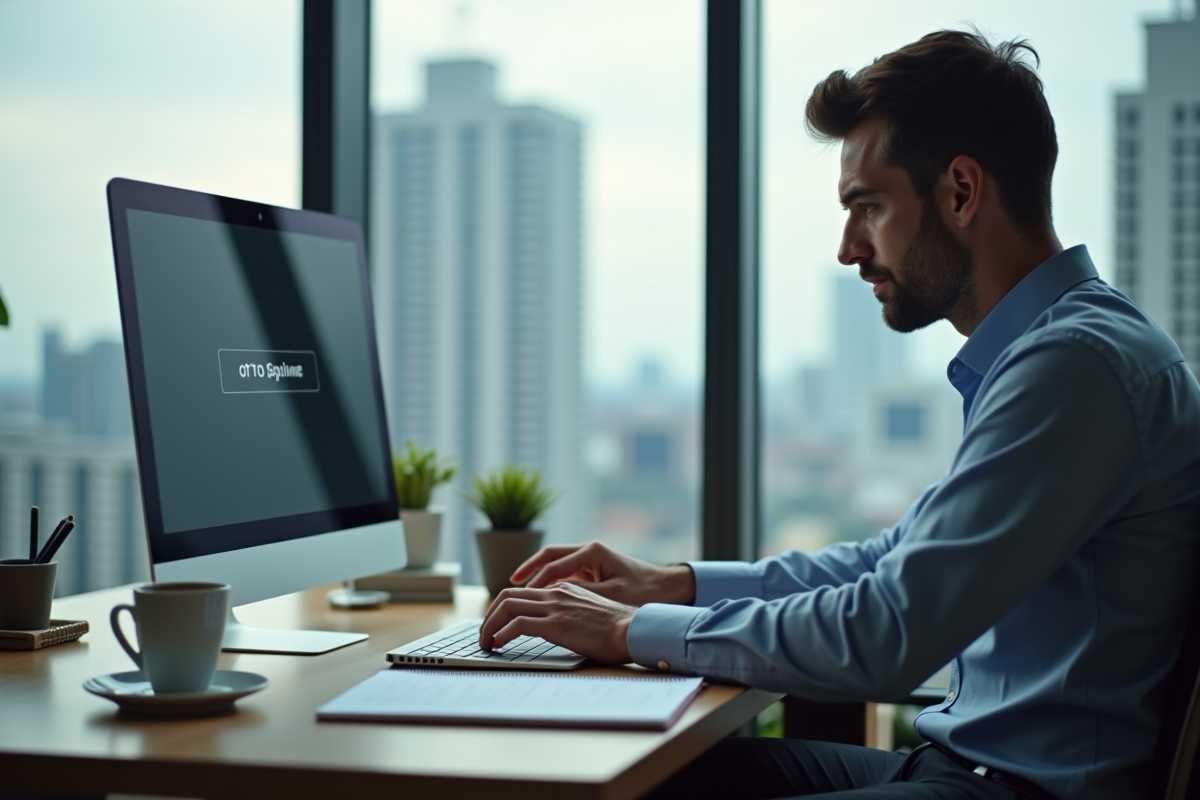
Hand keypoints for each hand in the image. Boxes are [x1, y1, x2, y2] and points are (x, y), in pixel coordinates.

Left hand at [479, 583, 635, 663]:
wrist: (634, 630)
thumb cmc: (618, 629)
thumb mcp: (590, 612)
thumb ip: (570, 611)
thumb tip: (554, 626)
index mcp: (564, 589)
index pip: (522, 592)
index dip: (503, 608)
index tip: (496, 625)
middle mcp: (556, 593)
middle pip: (508, 596)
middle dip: (489, 616)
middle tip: (484, 635)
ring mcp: (555, 607)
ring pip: (507, 607)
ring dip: (489, 626)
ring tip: (485, 644)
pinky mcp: (557, 624)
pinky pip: (517, 625)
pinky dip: (501, 635)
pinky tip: (498, 646)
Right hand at [510, 541, 696, 606]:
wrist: (670, 588)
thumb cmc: (645, 592)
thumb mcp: (612, 596)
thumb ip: (581, 596)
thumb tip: (551, 602)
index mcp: (592, 552)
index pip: (553, 565)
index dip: (534, 581)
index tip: (517, 595)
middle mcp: (589, 551)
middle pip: (549, 557)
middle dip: (528, 570)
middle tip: (509, 586)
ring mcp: (591, 560)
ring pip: (555, 564)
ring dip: (538, 576)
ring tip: (518, 592)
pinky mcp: (594, 571)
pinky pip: (565, 574)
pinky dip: (551, 583)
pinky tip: (541, 599)